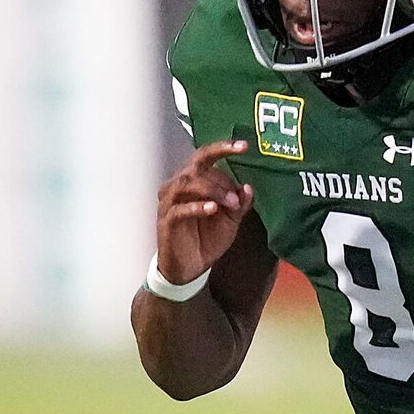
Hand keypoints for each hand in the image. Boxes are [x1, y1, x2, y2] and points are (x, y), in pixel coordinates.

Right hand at [156, 140, 254, 288]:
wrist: (191, 267)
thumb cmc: (208, 238)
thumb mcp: (231, 221)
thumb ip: (240, 203)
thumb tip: (247, 187)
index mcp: (193, 181)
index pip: (205, 157)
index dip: (223, 148)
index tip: (244, 146)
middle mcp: (177, 186)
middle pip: (195, 167)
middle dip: (219, 178)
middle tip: (237, 197)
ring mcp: (169, 203)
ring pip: (186, 184)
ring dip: (212, 191)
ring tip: (230, 204)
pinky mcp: (166, 222)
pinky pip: (179, 209)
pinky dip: (196, 207)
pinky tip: (212, 210)